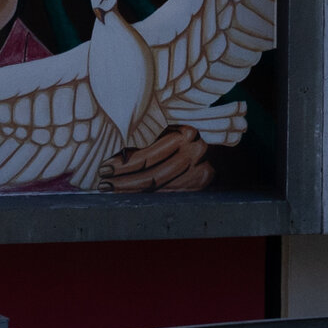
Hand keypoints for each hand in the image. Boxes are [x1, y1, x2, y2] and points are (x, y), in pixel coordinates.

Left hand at [97, 124, 212, 192]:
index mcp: (185, 133)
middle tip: (104, 184)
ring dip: (132, 192)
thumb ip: (152, 141)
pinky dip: (148, 197)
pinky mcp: (203, 187)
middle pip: (152, 177)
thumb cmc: (190, 135)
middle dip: (123, 182)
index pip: (148, 157)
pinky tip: (132, 196)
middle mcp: (195, 154)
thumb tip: (120, 158)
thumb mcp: (172, 130)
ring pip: (160, 189)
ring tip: (111, 191)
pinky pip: (170, 195)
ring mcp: (201, 173)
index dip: (123, 165)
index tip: (105, 168)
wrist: (223, 148)